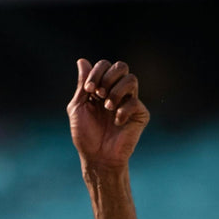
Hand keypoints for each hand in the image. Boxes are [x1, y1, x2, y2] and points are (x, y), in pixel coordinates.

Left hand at [68, 59, 149, 173]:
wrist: (97, 157)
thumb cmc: (86, 135)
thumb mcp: (78, 107)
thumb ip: (82, 85)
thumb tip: (82, 61)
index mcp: (102, 88)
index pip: (105, 65)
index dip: (96, 72)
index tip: (88, 90)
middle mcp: (117, 92)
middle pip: (121, 66)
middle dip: (108, 76)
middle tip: (99, 93)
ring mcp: (130, 102)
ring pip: (132, 79)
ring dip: (116, 91)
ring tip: (107, 106)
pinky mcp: (140, 115)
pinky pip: (135, 102)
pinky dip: (123, 111)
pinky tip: (116, 122)